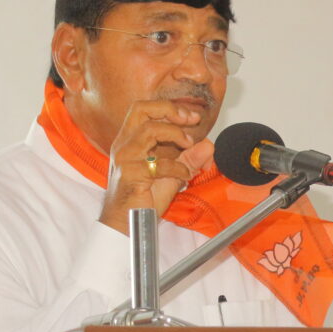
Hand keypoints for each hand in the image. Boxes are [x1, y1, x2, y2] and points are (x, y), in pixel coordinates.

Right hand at [98, 100, 215, 233]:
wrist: (125, 224)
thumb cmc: (142, 199)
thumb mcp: (171, 175)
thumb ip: (188, 160)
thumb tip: (208, 145)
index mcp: (130, 140)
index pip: (144, 109)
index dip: (170, 108)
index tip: (192, 117)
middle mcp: (124, 144)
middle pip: (141, 109)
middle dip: (169, 109)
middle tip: (190, 120)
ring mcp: (125, 158)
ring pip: (149, 130)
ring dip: (175, 134)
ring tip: (189, 145)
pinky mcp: (130, 174)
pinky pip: (158, 164)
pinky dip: (178, 167)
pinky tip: (185, 176)